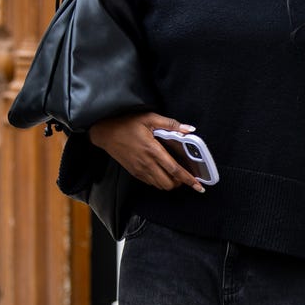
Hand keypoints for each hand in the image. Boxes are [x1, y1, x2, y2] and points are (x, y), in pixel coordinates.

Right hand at [87, 112, 205, 192]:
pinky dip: (159, 181)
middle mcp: (147, 163)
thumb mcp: (149, 118)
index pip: (175, 170)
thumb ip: (170, 124)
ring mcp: (140, 170)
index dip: (188, 179)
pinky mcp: (134, 173)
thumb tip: (189, 129)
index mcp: (153, 150)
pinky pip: (151, 183)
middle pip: (169, 183)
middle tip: (185, 175)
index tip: (199, 186)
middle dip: (180, 182)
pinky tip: (161, 171)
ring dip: (170, 183)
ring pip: (160, 186)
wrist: (105, 132)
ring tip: (174, 174)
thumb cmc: (126, 123)